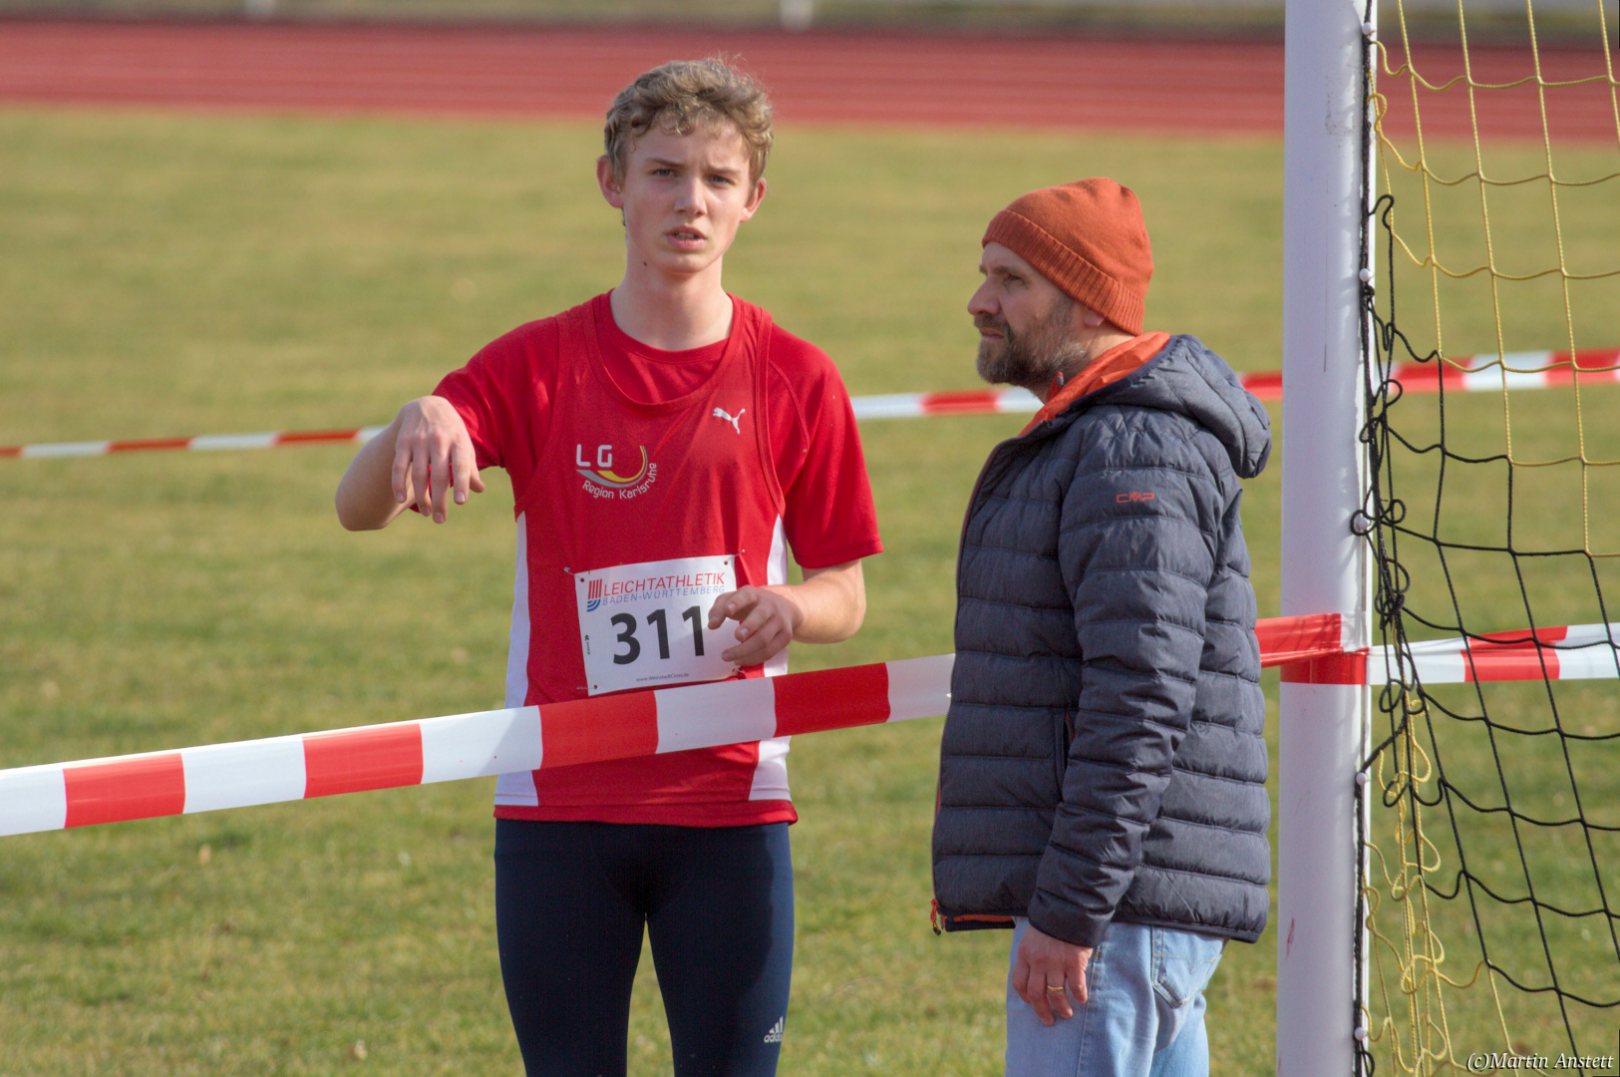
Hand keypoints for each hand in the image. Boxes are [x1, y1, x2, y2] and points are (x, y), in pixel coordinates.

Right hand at [392, 396, 483, 523]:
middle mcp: (439, 440)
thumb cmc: (451, 432)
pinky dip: (398, 483)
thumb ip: (470, 467)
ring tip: (427, 513)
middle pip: (439, 475)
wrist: (426, 405)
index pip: (461, 465)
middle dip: (439, 500)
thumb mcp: (463, 444)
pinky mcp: (402, 442)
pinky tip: (400, 499)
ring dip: (421, 496)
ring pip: (419, 474)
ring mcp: (419, 441)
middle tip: (440, 520)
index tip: (460, 503)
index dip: (461, 484)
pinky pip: (399, 466)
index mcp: (458, 441)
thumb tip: (479, 490)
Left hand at [706, 587, 802, 666]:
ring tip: (727, 657)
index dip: (737, 603)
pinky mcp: (785, 637)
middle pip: (760, 617)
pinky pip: (769, 652)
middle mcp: (769, 606)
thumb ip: (719, 609)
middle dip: (749, 627)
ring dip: (745, 650)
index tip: (728, 611)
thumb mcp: (734, 599)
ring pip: (764, 639)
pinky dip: (753, 659)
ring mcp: (779, 622)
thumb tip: (712, 625)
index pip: (746, 596)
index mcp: (754, 594)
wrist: (785, 606)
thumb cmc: (751, 604)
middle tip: (736, 636)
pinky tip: (740, 660)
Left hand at [1012, 924, 1092, 1025]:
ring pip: (1055, 994)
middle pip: (1036, 994)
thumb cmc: (1051, 920)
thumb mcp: (1033, 935)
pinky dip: (1079, 995)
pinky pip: (1076, 986)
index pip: (1019, 982)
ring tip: (1067, 1014)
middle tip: (1048, 1020)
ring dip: (1061, 1008)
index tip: (1032, 1002)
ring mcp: (1056, 963)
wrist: (1069, 906)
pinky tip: (1082, 999)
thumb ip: (1032, 952)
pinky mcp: (1074, 962)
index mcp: (1025, 953)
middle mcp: (1038, 961)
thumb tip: (1033, 970)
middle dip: (1042, 1011)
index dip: (1025, 996)